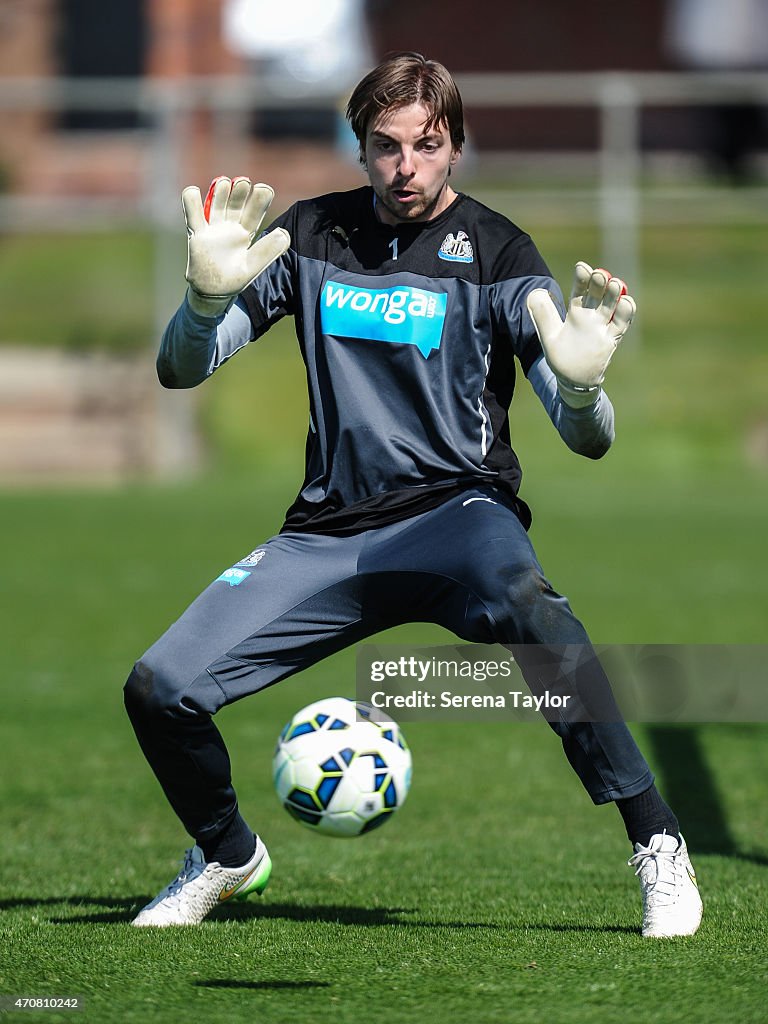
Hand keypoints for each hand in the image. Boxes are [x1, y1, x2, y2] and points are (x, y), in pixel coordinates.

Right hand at [181, 176, 290, 314]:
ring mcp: (213, 228)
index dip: (260, 200)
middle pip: (235, 204)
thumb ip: (267, 251)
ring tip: (225, 182)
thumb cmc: (234, 280)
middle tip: (243, 182)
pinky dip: (191, 201)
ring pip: (216, 204)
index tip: (264, 189)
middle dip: (239, 192)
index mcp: (246, 233)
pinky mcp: (197, 234)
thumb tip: (284, 234)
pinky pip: (193, 215)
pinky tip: (193, 191)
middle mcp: (230, 227)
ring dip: (220, 192)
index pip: (255, 213)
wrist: (211, 293)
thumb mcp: (252, 267)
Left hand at [526, 262, 635, 406]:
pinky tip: (626, 301)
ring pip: (612, 304)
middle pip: (598, 293)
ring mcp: (603, 326)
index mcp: (575, 312)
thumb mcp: (549, 336)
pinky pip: (621, 323)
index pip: (580, 290)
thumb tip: (534, 292)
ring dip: (615, 293)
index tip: (582, 267)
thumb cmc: (561, 357)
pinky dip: (626, 311)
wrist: (574, 380)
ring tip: (614, 283)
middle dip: (600, 282)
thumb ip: (543, 315)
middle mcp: (591, 316)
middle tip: (599, 274)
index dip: (582, 278)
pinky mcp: (612, 338)